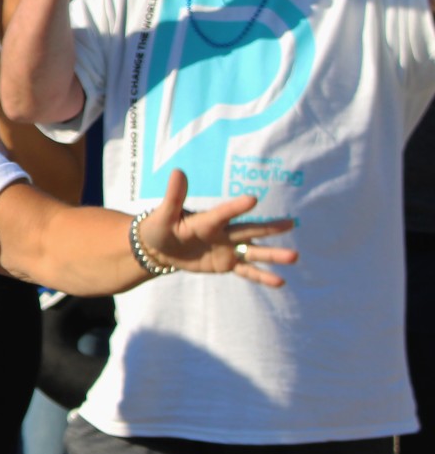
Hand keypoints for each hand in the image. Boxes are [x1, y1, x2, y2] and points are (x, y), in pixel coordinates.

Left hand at [137, 169, 297, 284]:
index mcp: (207, 220)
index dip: (235, 207)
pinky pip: (246, 271)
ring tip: (294, 257)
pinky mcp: (226, 264)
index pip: (223, 213)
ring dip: (273, 255)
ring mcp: (227, 249)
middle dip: (269, 229)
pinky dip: (262, 276)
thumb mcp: (164, 213)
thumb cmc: (161, 226)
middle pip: (248, 231)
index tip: (253, 199)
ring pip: (253, 252)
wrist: (160, 247)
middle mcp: (223, 232)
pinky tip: (280, 282)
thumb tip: (178, 171)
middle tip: (291, 223)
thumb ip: (174, 196)